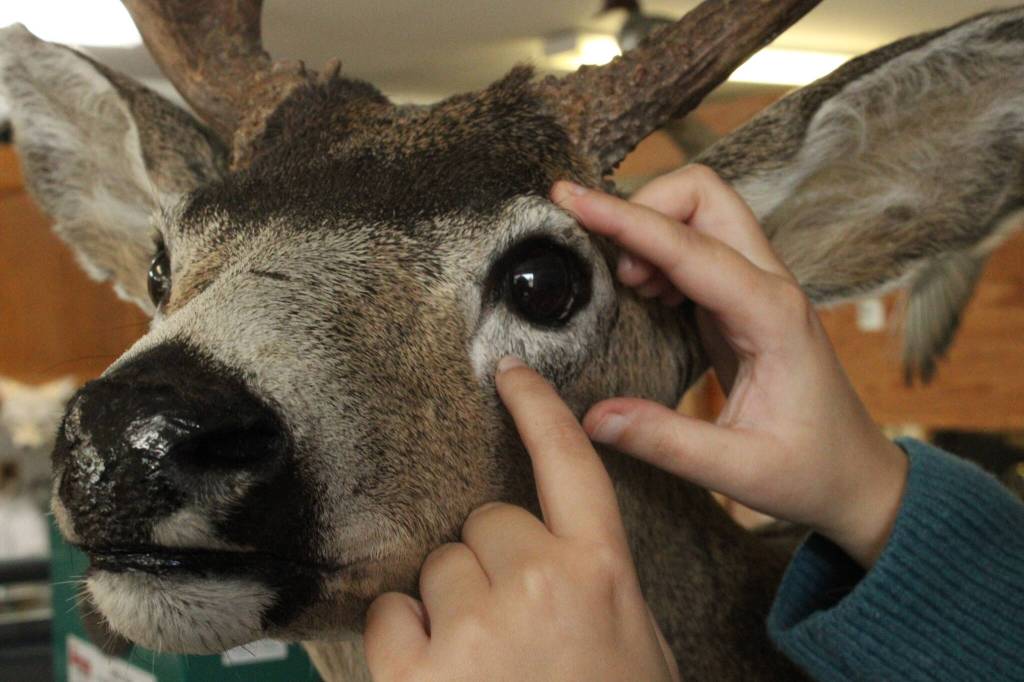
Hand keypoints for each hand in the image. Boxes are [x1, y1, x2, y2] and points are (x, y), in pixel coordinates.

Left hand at [364, 358, 678, 681]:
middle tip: (514, 621)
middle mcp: (537, 586)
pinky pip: (387, 613)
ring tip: (483, 658)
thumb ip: (598, 578)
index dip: (536, 406)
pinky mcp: (416, 677)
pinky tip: (438, 672)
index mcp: (600, 571)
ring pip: (438, 566)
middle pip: (486, 520)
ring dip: (451, 603)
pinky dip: (404, 638)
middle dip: (492, 561)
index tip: (508, 370)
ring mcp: (474, 630)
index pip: (565, 460)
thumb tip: (558, 548)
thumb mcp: (637, 636)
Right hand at [551, 166, 907, 567]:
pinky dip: (659, 249)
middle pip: (705, 195)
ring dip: (651, 225)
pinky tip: (642, 290)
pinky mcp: (743, 299)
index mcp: (772, 316)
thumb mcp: (740, 471)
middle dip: (644, 202)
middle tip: (597, 247)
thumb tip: (592, 417)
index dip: (626, 220)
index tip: (572, 201)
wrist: (858, 476)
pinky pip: (697, 246)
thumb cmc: (811, 472)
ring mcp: (759, 287)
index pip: (690, 246)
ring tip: (620, 281)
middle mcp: (770, 286)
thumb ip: (665, 442)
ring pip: (701, 211)